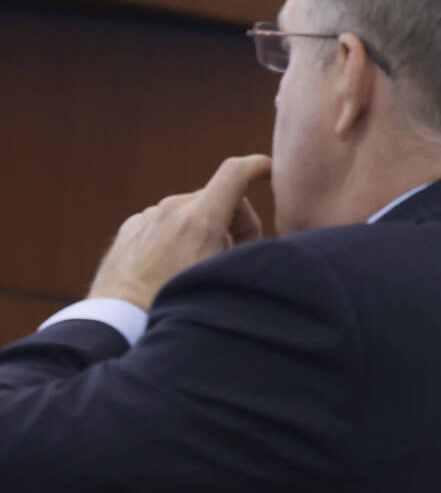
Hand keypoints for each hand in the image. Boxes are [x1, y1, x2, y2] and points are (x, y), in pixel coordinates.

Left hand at [88, 155, 272, 309]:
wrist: (118, 326)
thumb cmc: (177, 308)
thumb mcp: (226, 281)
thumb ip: (246, 255)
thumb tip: (260, 248)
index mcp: (200, 218)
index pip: (236, 173)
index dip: (258, 166)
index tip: (269, 170)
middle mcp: (172, 209)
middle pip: (218, 198)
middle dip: (235, 223)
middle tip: (235, 257)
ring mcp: (147, 217)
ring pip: (191, 213)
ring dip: (205, 232)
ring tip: (201, 269)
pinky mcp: (130, 229)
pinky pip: (164, 224)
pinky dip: (178, 238)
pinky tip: (174, 269)